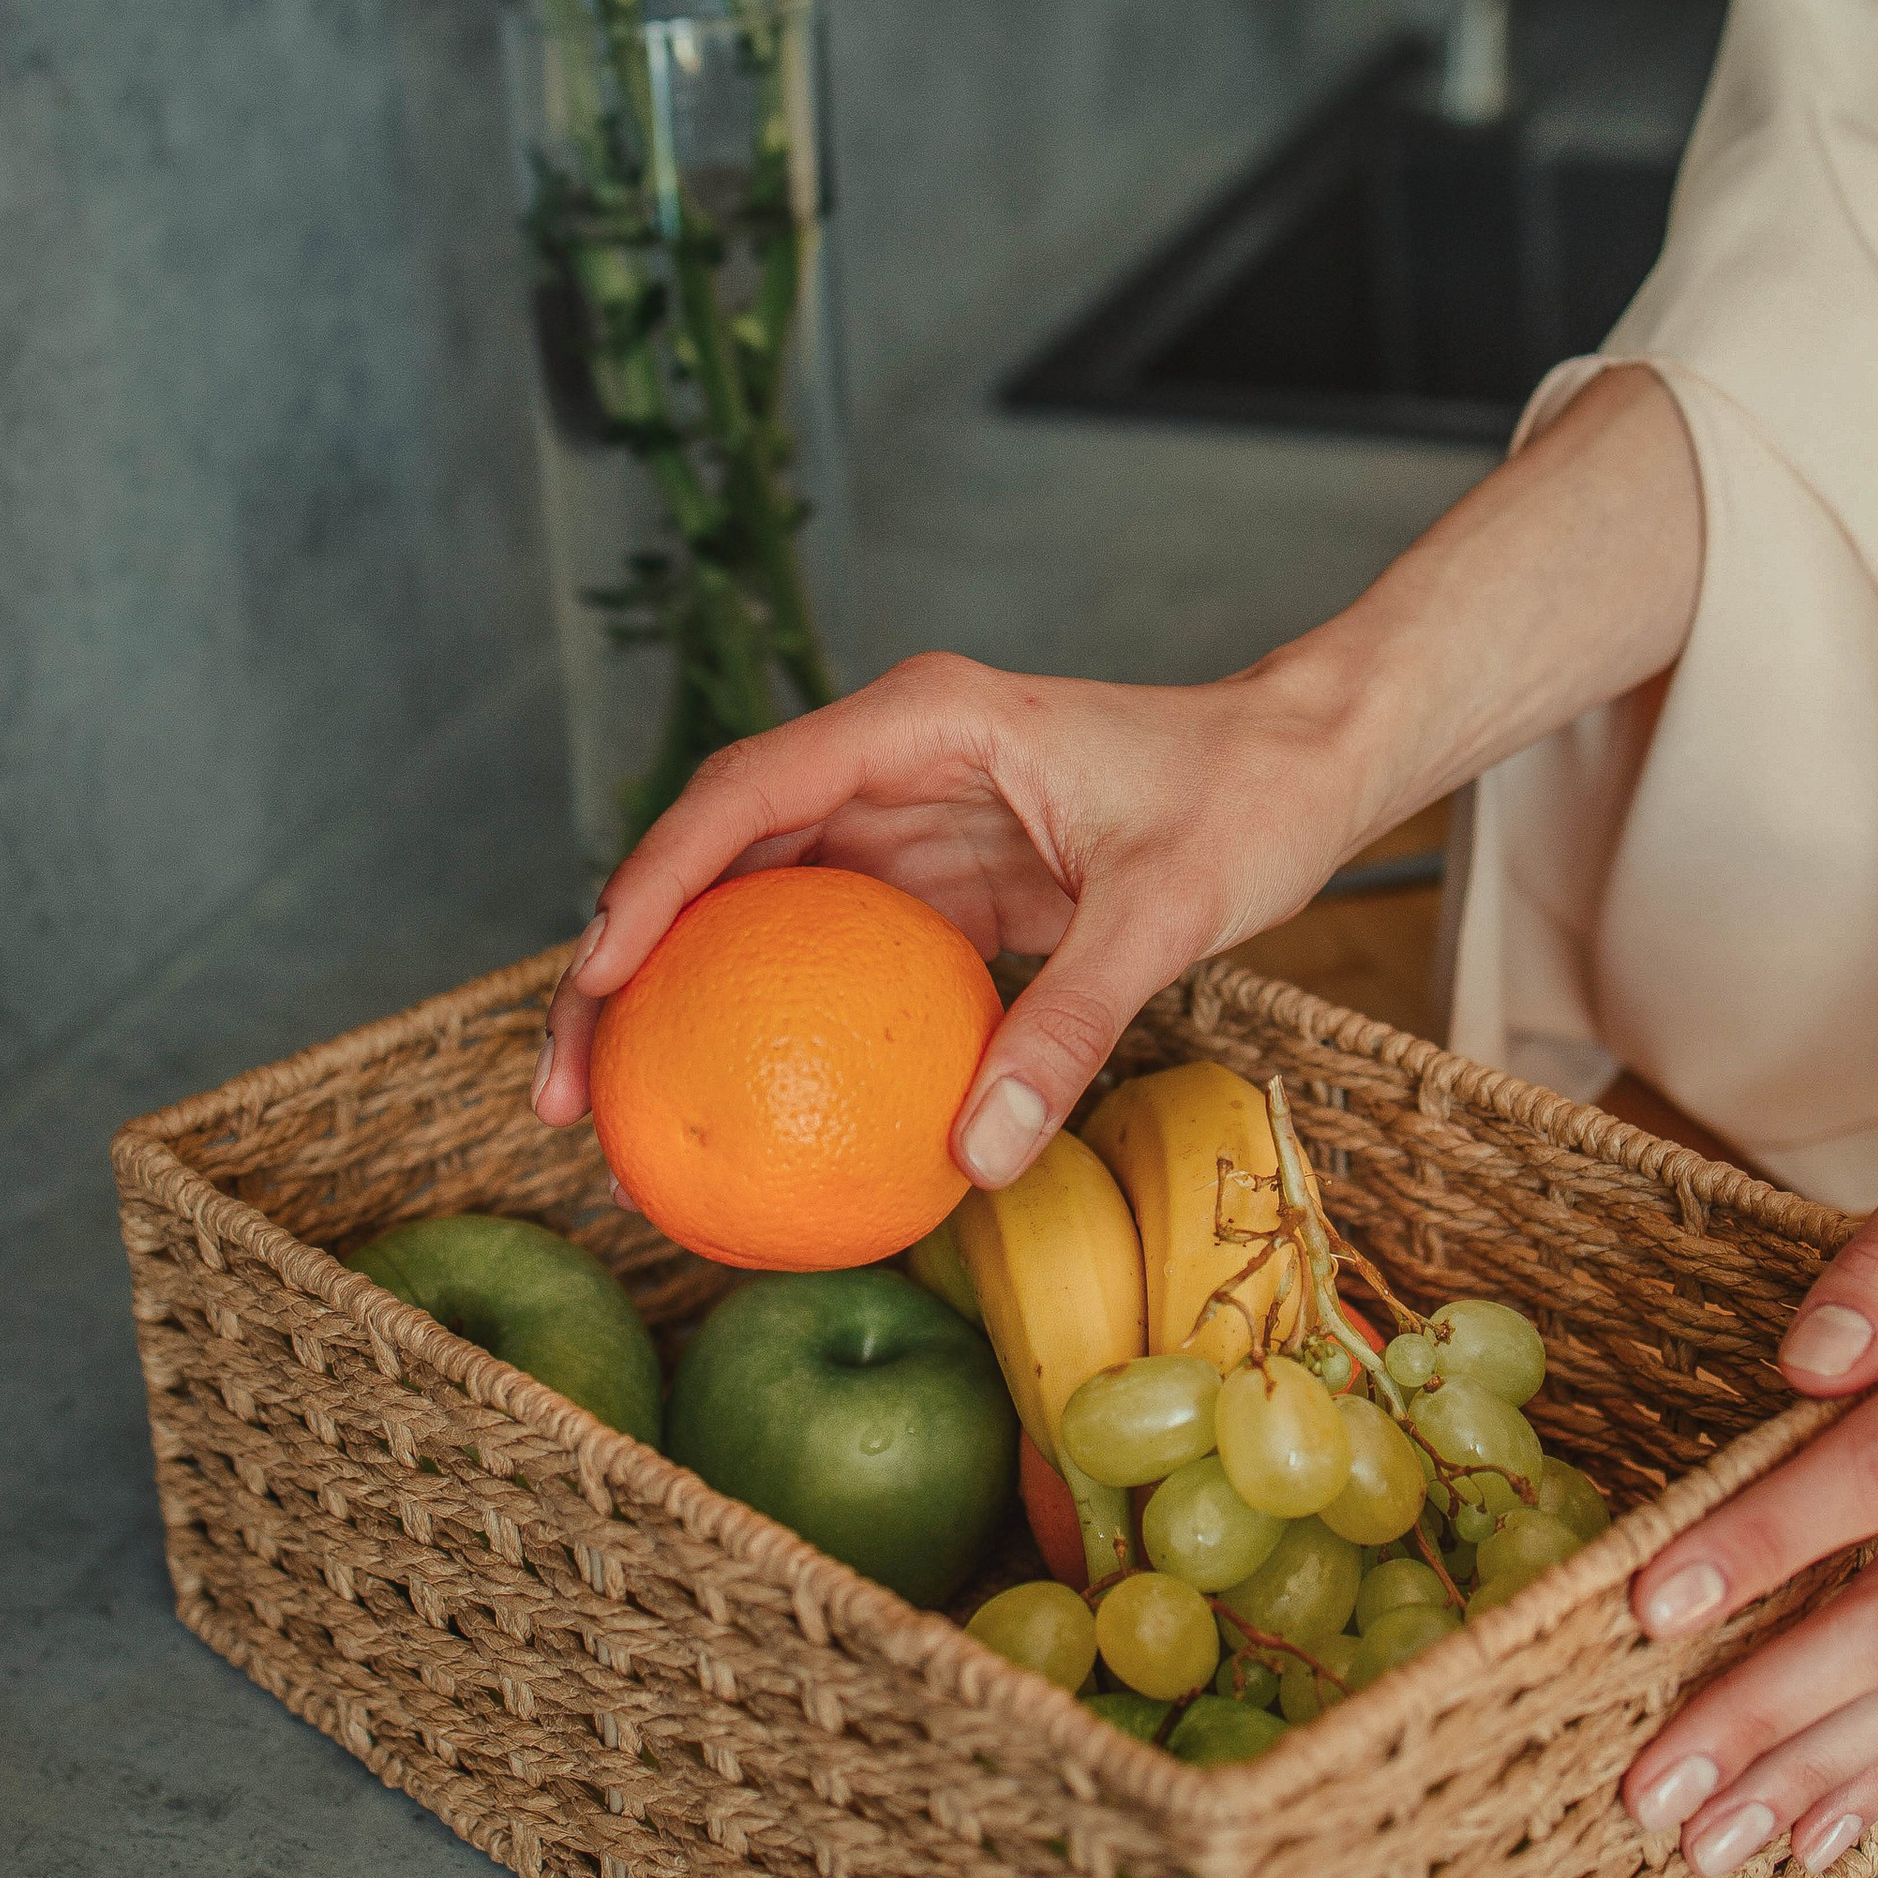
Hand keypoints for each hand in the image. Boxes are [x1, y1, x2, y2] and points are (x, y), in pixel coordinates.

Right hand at [532, 365, 1704, 1181]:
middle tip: (570, 1090)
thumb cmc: (1245, 800)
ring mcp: (903, 820)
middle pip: (714, 855)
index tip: (603, 978)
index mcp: (922, 724)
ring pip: (749, 909)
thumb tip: (977, 1153)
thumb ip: (1072, 1023)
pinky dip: (773, 1023)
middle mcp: (891, 760)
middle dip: (623, 963)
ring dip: (679, 1001)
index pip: (750, 792)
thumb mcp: (1168, 911)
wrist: (1307, 764)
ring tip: (620, 1119)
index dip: (656, 883)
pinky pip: (825, 956)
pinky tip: (744, 1116)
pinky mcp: (931, 881)